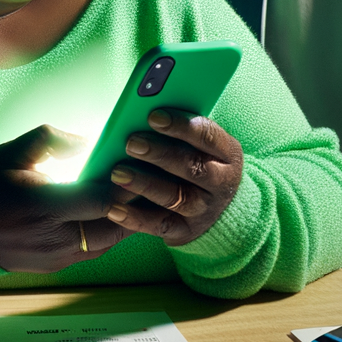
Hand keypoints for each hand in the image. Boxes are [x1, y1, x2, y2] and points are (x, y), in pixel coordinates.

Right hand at [0, 125, 127, 271]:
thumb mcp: (12, 152)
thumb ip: (52, 140)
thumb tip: (88, 141)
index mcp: (42, 206)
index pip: (101, 200)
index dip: (127, 184)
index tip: (141, 166)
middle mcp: (52, 238)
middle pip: (113, 227)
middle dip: (133, 205)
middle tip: (148, 182)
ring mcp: (55, 257)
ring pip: (107, 243)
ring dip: (123, 222)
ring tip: (133, 198)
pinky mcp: (54, 266)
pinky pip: (92, 252)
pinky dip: (105, 234)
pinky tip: (110, 214)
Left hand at [105, 109, 242, 245]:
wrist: (219, 208)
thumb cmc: (198, 161)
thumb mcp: (200, 144)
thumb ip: (180, 129)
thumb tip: (143, 110)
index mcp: (227, 154)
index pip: (208, 136)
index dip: (181, 126)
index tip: (153, 116)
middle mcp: (220, 183)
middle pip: (191, 167)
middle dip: (160, 154)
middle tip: (131, 143)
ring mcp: (204, 209)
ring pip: (174, 197)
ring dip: (144, 184)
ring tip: (117, 173)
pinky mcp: (185, 230)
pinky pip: (159, 225)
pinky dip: (135, 218)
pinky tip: (114, 209)